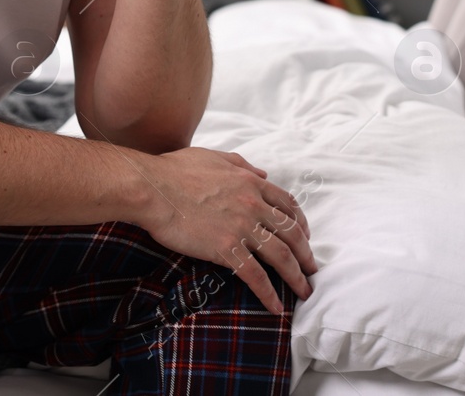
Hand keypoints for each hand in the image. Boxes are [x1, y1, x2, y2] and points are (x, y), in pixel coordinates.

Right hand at [136, 147, 317, 315]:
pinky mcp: (225, 248)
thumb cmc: (175, 170)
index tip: (305, 237)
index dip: (301, 224)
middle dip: (306, 254)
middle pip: (291, 233)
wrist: (152, 188)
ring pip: (280, 256)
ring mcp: (241, 226)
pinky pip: (255, 275)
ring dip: (296, 277)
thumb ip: (243, 165)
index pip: (288, 205)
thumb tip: (263, 174)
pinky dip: (269, 293)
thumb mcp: (215, 157)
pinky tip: (276, 306)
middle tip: (312, 270)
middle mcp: (253, 204)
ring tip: (304, 291)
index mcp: (251, 182)